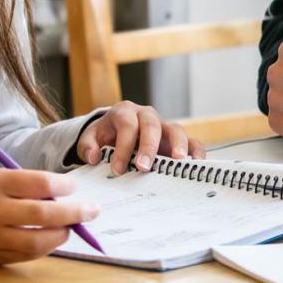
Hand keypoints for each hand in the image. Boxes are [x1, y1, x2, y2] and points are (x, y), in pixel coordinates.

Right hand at [0, 167, 98, 264]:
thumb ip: (27, 185)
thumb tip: (65, 197)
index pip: (38, 183)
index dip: (62, 185)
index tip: (73, 186)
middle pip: (42, 214)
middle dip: (73, 213)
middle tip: (92, 210)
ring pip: (35, 241)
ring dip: (61, 234)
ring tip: (72, 227)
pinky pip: (25, 255)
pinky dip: (44, 247)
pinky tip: (53, 238)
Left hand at [76, 100, 204, 174]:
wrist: (117, 129)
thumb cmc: (105, 135)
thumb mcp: (90, 138)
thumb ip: (88, 146)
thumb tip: (94, 157)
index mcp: (125, 112)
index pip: (127, 126)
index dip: (123, 147)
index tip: (117, 169)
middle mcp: (147, 115)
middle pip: (151, 125)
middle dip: (148, 147)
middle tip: (143, 167)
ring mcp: (164, 125)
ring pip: (176, 129)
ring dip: (178, 145)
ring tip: (178, 161)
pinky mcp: (176, 138)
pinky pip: (191, 140)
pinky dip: (195, 151)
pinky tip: (195, 164)